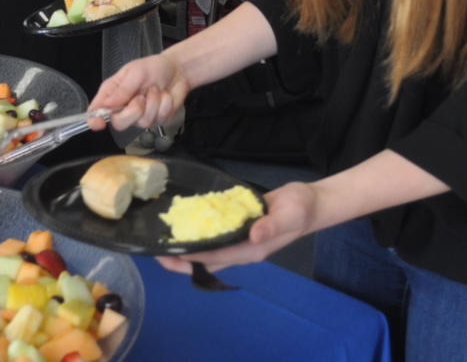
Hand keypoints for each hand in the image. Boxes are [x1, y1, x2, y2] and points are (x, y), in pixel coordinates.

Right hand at [88, 51, 189, 130]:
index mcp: (113, 93)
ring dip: (153, 103)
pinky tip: (164, 96)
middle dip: (133, 112)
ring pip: (142, 122)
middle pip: (119, 123)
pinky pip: (159, 119)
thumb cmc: (153, 67)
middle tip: (141, 97)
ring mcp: (141, 116)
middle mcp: (124, 107)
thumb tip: (106, 104)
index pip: (97, 111)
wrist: (177, 70)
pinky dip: (164, 105)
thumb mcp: (136, 72)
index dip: (95, 120)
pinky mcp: (157, 120)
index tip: (98, 123)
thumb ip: (122, 89)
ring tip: (154, 89)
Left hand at [159, 181, 319, 273]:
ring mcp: (239, 241)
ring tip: (162, 239)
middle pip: (206, 262)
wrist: (310, 203)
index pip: (215, 257)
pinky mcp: (238, 229)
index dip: (191, 257)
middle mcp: (241, 250)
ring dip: (185, 248)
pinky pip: (213, 237)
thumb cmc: (300, 209)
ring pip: (207, 251)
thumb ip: (272, 224)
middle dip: (181, 261)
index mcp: (250, 250)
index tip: (168, 252)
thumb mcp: (290, 213)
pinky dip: (197, 233)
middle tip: (156, 253)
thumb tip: (252, 234)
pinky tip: (183, 222)